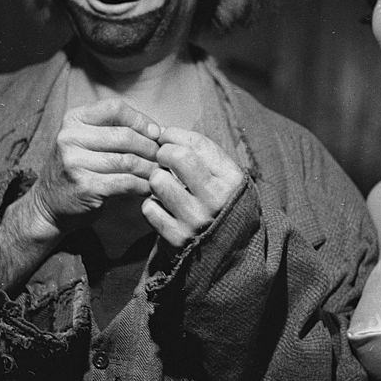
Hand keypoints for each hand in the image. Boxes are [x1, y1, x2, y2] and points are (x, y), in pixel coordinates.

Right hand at [27, 99, 161, 237]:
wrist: (48, 205)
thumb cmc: (78, 170)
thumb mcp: (86, 141)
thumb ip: (114, 130)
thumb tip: (159, 132)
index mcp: (73, 120)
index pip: (115, 108)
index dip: (141, 120)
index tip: (156, 134)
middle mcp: (70, 137)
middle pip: (125, 136)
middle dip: (151, 148)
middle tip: (163, 158)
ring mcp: (75, 162)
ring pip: (128, 160)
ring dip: (150, 168)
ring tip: (160, 174)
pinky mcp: (85, 186)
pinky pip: (126, 182)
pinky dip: (143, 186)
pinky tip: (149, 189)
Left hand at [141, 127, 244, 248]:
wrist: (230, 248)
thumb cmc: (221, 201)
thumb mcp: (224, 174)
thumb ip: (200, 150)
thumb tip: (162, 132)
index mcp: (231, 179)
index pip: (196, 144)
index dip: (174, 136)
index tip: (167, 140)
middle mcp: (216, 199)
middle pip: (176, 157)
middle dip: (164, 153)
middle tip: (164, 160)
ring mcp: (195, 220)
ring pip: (158, 181)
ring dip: (157, 180)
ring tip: (166, 186)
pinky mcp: (177, 238)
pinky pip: (149, 207)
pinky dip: (152, 204)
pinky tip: (163, 207)